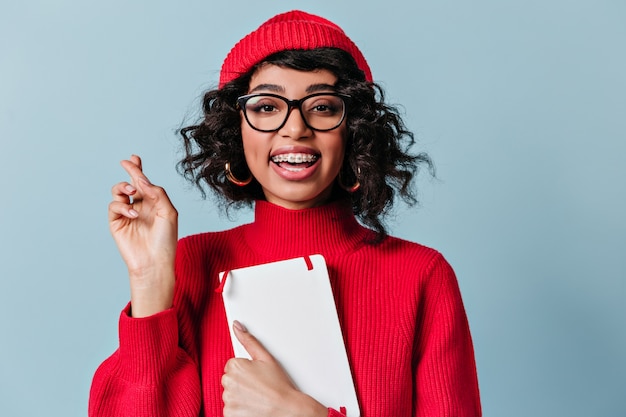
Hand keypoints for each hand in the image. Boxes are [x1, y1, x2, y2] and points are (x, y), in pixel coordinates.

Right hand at [108, 155, 177, 316]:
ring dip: (123, 186)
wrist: (154, 261)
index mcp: (154, 203)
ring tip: (131, 191)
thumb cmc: (166, 239)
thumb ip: (157, 193)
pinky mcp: (116, 223)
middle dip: (129, 172)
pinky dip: (122, 206)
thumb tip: (141, 180)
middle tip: (127, 164)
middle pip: (130, 183)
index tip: (134, 158)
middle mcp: (140, 206)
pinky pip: (114, 206)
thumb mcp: (168, 212)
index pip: (145, 183)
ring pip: (118, 192)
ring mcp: (127, 214)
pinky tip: (133, 213)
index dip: (138, 170)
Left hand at [222, 321, 327, 416]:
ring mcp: (228, 400)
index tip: (257, 376)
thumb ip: (249, 340)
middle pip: (230, 380)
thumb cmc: (279, 386)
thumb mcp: (266, 358)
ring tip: (257, 398)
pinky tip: (252, 408)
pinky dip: (238, 410)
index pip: (233, 366)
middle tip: (258, 387)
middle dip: (241, 383)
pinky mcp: (229, 414)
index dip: (247, 371)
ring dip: (240, 397)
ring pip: (230, 395)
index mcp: (235, 366)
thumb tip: (237, 326)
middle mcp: (228, 382)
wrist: (286, 410)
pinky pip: (230, 410)